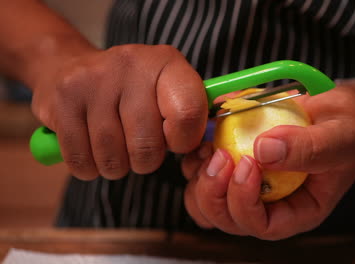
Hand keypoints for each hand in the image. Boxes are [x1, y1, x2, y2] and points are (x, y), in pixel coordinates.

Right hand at [31, 44, 207, 179]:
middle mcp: (132, 65)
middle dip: (146, 160)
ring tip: (116, 145)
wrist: (72, 66)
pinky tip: (92, 148)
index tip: (173, 140)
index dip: (183, 141)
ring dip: (117, 166)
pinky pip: (82, 162)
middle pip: (148, 147)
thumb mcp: (167, 91)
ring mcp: (94, 80)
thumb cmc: (133, 91)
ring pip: (113, 159)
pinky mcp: (64, 99)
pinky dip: (90, 168)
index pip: (188, 114)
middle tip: (139, 145)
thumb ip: (190, 117)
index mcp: (168, 63)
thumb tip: (206, 154)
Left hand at [182, 85, 354, 239]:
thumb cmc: (346, 127)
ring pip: (206, 202)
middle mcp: (269, 204)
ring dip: (200, 178)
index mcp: (298, 210)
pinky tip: (206, 137)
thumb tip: (263, 151)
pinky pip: (201, 172)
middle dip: (215, 192)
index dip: (245, 204)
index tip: (247, 164)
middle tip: (220, 155)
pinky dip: (196, 158)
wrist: (334, 110)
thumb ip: (309, 147)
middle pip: (227, 219)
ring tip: (210, 147)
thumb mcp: (340, 136)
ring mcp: (248, 185)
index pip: (263, 226)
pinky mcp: (234, 164)